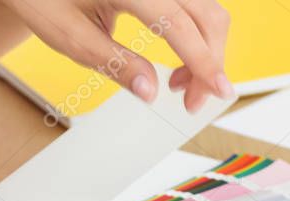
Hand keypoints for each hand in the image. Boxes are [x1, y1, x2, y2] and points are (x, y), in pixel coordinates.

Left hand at [0, 0, 232, 111]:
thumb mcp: (69, 35)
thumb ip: (113, 62)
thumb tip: (151, 91)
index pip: (178, 23)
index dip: (203, 60)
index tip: (221, 92)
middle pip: (206, 15)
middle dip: (210, 62)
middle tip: (192, 101)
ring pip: (206, 10)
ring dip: (206, 50)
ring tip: (180, 83)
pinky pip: (193, 7)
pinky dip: (196, 35)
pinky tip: (180, 58)